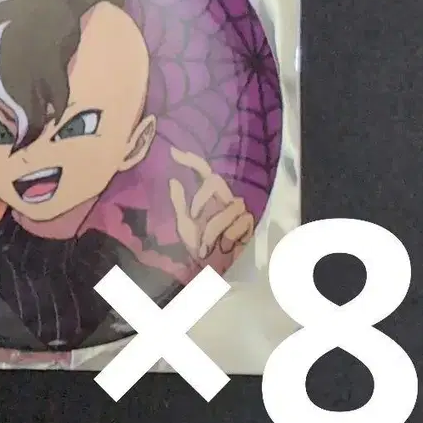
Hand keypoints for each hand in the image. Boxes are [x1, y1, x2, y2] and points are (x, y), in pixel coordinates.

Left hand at [168, 147, 254, 262]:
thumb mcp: (184, 225)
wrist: (210, 270)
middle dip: (201, 198)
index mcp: (208, 197)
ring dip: (211, 230)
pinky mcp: (249, 223)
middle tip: (192, 216)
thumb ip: (180, 203)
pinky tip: (225, 248)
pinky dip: (226, 239)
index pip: (203, 172)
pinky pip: (237, 224)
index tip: (174, 151)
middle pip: (215, 181)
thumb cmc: (197, 247)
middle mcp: (224, 198)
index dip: (191, 160)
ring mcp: (238, 210)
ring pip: (226, 208)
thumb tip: (173, 179)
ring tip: (206, 247)